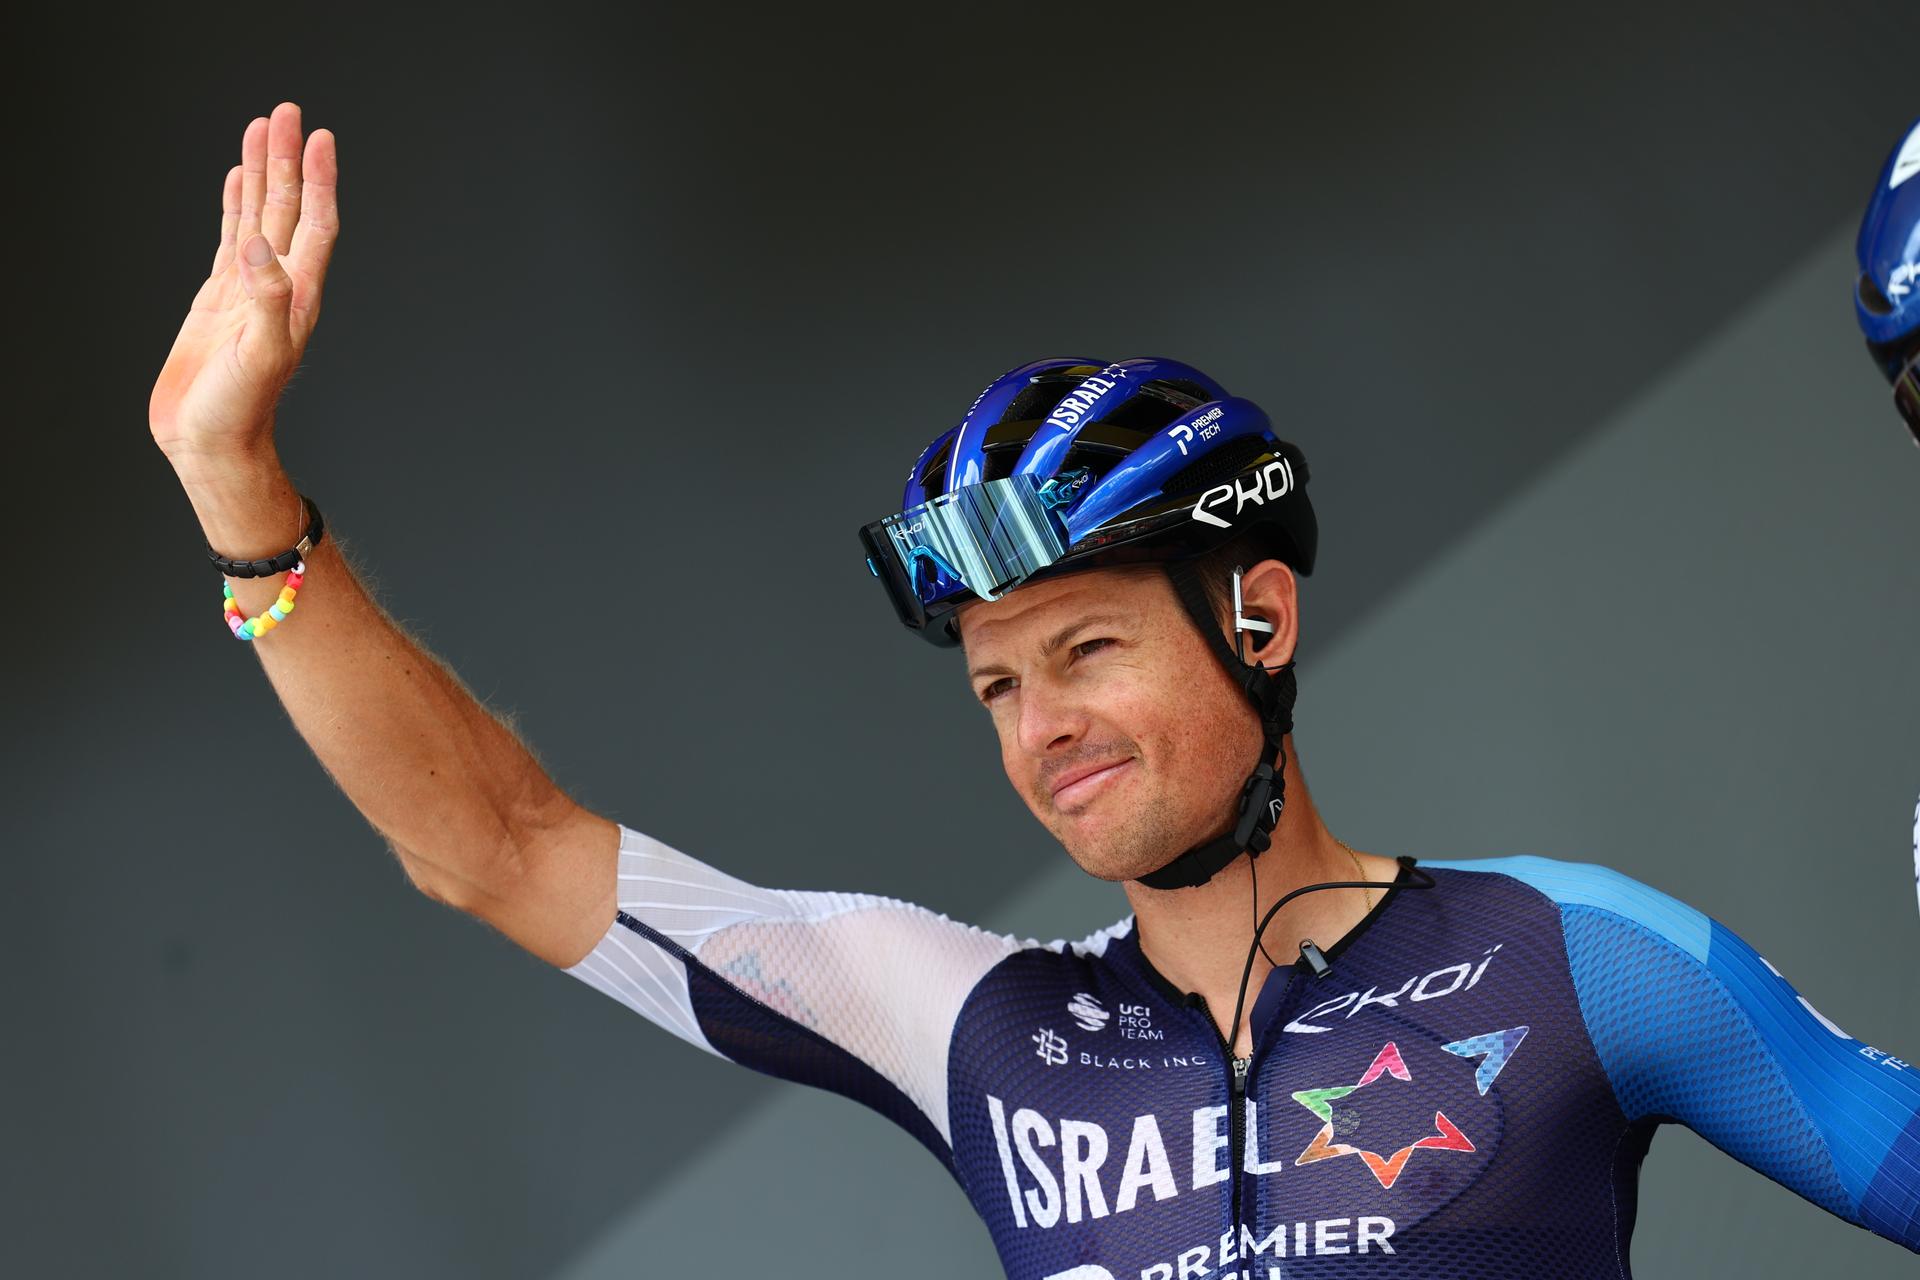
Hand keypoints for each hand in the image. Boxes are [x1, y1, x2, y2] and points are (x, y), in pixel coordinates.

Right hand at [150, 102, 339, 470]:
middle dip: (287, 159)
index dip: (319, 181)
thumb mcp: (259, 353)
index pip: (315, 224)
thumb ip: (265, 299)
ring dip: (263, 173)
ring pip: (260, 215)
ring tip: (261, 128)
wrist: (213, 441)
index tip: (318, 138)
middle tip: (286, 112)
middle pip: (289, 207)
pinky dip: (236, 205)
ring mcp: (250, 288)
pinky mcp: (221, 297)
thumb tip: (257, 245)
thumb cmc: (239, 408)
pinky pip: (231, 237)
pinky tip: (236, 180)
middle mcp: (280, 285)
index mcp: (298, 295)